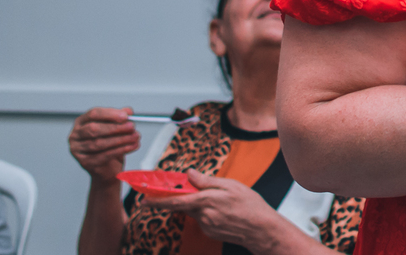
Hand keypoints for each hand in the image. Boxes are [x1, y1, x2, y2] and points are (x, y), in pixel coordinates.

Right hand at [68, 107, 139, 183]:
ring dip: (121, 139)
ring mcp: (78, 150)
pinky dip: (121, 150)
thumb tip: (128, 111)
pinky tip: (131, 146)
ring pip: (100, 143)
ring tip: (135, 137)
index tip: (126, 116)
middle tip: (132, 127)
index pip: (94, 114)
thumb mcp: (114, 127)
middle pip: (94, 129)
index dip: (110, 114)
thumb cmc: (108, 144)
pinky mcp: (85, 162)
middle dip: (116, 128)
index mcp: (81, 122)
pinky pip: (104, 155)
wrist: (106, 167)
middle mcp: (76, 135)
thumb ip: (119, 117)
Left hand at [144, 170, 285, 246]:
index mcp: (206, 200)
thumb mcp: (231, 185)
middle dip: (184, 197)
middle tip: (194, 191)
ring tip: (224, 201)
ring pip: (194, 210)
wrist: (262, 230)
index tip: (144, 198)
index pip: (175, 200)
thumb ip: (207, 181)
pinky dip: (208, 211)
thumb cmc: (250, 205)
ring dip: (200, 203)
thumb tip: (189, 173)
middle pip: (184, 204)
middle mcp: (203, 215)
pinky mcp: (210, 232)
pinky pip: (203, 218)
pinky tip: (225, 210)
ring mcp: (206, 225)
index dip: (157, 200)